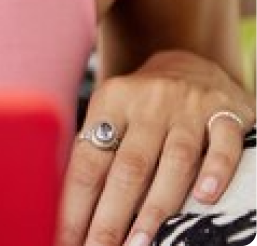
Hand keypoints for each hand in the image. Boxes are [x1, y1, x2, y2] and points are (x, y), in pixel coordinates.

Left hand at [57, 49, 256, 245]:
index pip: (89, 161)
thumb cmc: (143, 105)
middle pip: (128, 166)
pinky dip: (216, 172)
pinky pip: (224, 144)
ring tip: (140, 244)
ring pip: (175, 160)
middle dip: (111, 216)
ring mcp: (188, 107)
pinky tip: (205, 198)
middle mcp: (149, 102)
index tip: (65, 240)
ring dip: (157, 206)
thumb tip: (68, 211)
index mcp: (112, 102)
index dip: (76, 206)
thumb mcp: (112, 114)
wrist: (191, 62)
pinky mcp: (225, 113)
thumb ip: (97, 154)